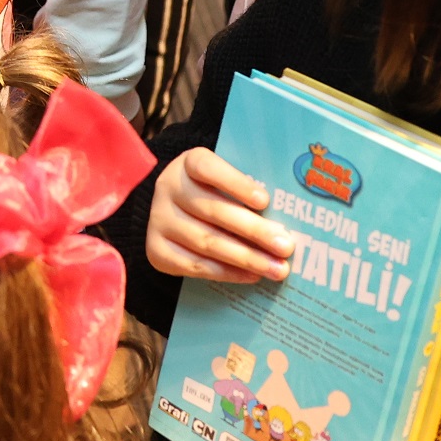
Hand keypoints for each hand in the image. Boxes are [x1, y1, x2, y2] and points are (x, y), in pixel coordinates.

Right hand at [147, 146, 294, 282]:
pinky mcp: (156, 248)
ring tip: (277, 268)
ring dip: (246, 258)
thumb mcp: (224, 181)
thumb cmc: (213, 193)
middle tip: (285, 246)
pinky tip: (251, 276)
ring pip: (206, 242)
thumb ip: (246, 192)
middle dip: (254, 231)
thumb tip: (282, 223)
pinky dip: (226, 273)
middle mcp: (169, 188)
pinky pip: (194, 265)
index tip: (265, 201)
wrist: (174, 211)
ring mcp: (158, 219)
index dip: (236, 184)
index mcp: (188, 163)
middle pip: (213, 211)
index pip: (209, 169)